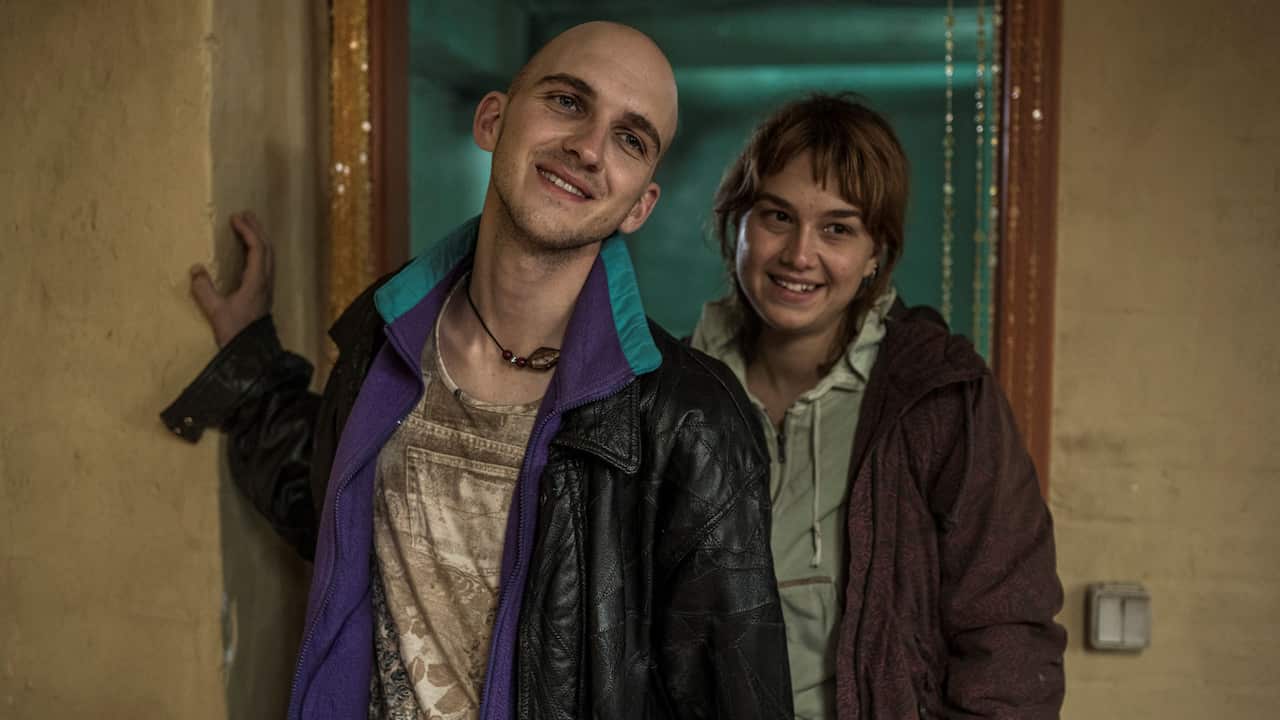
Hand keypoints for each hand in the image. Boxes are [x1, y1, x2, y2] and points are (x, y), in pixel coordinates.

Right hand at [190, 211, 273, 346]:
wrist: (253, 353)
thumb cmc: (236, 333)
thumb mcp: (216, 311)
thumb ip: (204, 290)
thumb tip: (195, 268)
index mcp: (257, 282)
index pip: (257, 249)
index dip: (248, 231)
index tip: (235, 218)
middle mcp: (266, 282)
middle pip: (267, 248)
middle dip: (256, 229)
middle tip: (245, 214)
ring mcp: (267, 288)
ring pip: (268, 256)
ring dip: (259, 239)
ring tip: (248, 226)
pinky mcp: (264, 293)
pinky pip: (265, 264)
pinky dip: (259, 251)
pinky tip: (250, 252)